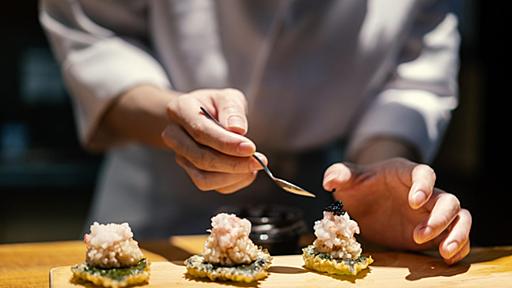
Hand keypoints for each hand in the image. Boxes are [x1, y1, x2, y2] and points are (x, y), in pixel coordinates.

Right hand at [162, 88, 265, 192]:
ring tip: (254, 165)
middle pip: (201, 158)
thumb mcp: (228, 97)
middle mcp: (174, 135)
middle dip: (233, 163)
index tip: (250, 148)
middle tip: (259, 161)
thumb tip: (237, 130)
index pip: (201, 131)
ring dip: (233, 176)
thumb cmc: (218, 106)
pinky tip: (246, 171)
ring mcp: (181, 156)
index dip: (226, 143)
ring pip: (203, 178)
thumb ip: (232, 110)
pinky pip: (210, 185)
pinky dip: (232, 182)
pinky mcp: (191, 171)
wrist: (206, 116)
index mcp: (180, 110)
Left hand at [323, 158, 471, 263]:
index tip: (414, 202)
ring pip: (460, 218)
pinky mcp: (435, 232)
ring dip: (457, 234)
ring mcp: (432, 212)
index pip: (424, 174)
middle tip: (418, 236)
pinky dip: (458, 247)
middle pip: (448, 200)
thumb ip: (339, 175)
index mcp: (406, 174)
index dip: (423, 186)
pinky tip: (447, 259)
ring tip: (443, 252)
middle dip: (439, 218)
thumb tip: (329, 180)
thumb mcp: (348, 180)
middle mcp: (426, 193)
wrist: (368, 202)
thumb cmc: (361, 186)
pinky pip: (457, 236)